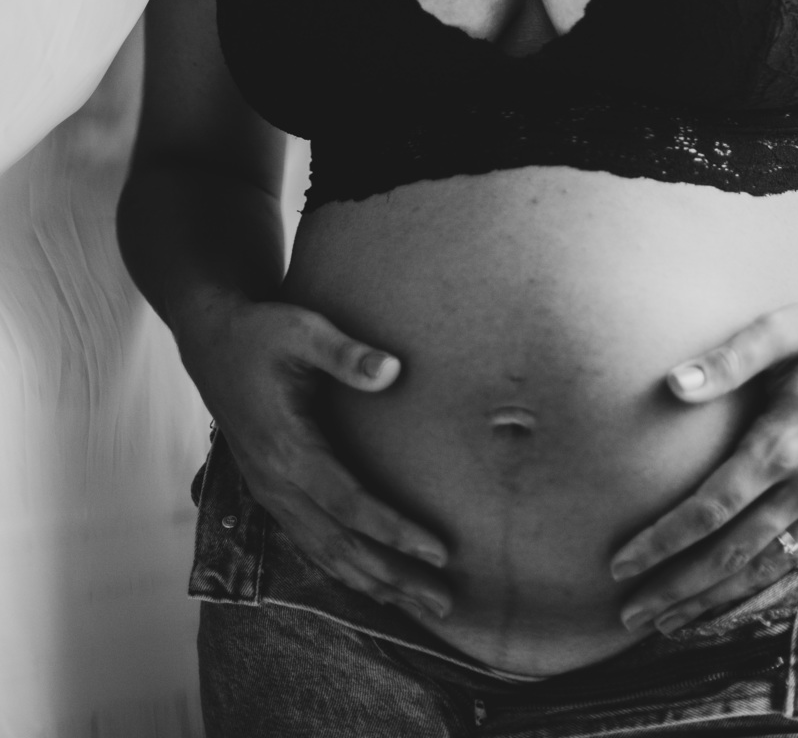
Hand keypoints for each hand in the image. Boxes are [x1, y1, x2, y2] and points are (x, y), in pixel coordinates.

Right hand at [182, 295, 451, 621]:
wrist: (212, 341)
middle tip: (445, 602)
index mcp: (287, 450)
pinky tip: (375, 586)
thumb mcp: (303, 331)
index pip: (350, 505)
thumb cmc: (262, 333)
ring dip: (375, 584)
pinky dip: (346, 571)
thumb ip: (346, 353)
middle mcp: (276, 483)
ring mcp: (271, 493)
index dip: (395, 532)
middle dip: (394, 577)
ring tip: (423, 606)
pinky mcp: (272, 493)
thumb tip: (393, 370)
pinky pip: (311, 545)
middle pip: (342, 546)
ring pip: (326, 555)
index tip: (438, 551)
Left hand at [610, 277, 797, 635]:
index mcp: (784, 444)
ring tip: (665, 623)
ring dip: (711, 599)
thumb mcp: (783, 329)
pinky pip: (792, 561)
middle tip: (628, 612)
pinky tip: (727, 599)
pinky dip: (755, 588)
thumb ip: (728, 359)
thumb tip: (674, 384)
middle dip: (677, 587)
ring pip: (761, 568)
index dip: (663, 541)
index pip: (711, 509)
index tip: (621, 561)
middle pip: (730, 554)